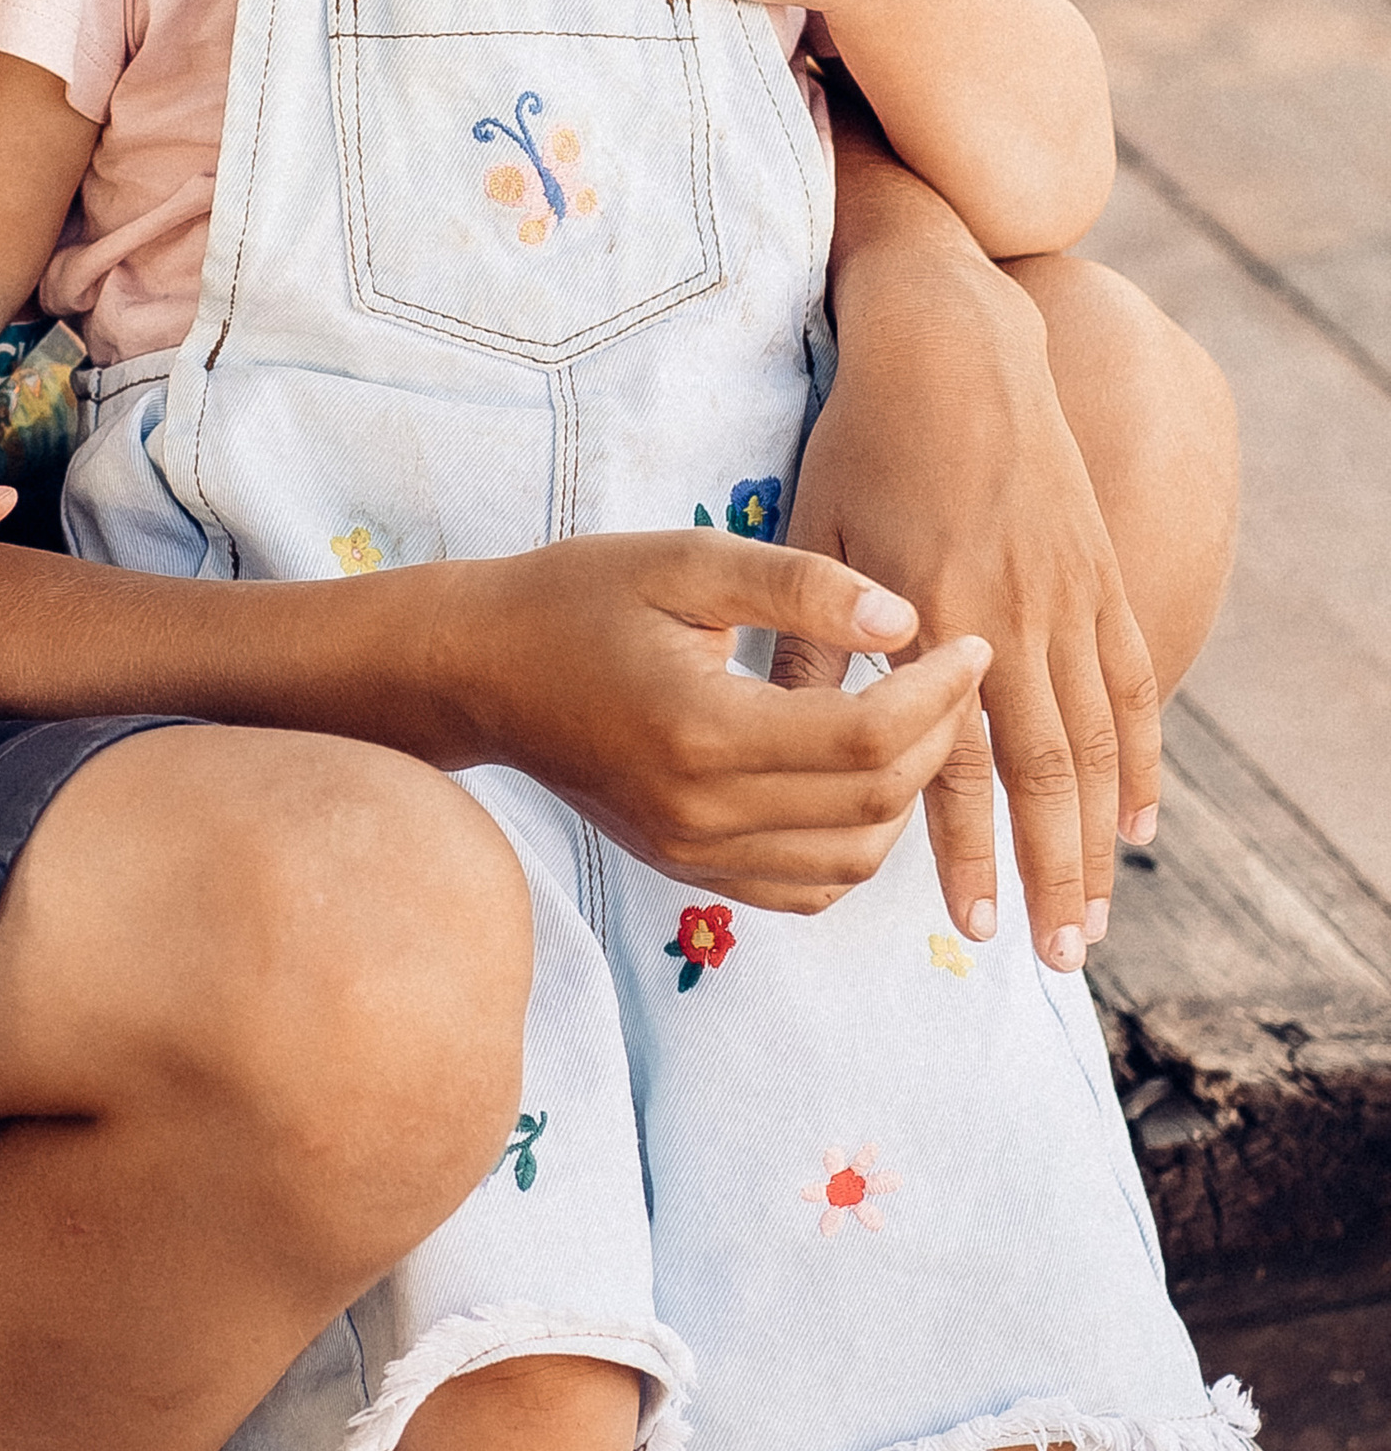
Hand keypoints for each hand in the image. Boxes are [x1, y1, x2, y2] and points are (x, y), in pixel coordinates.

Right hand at [437, 530, 990, 910]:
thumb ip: (799, 584)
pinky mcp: (687, 869)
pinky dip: (856, 845)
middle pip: (871, 804)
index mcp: (701, 730)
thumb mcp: (685, 561)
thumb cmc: (577, 598)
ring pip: (852, 860)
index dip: (939, 694)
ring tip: (912, 720)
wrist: (482, 670)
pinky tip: (856, 778)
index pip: (864, 739)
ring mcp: (692, 853)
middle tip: (952, 672)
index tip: (968, 641)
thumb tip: (906, 618)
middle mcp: (700, 812)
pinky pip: (806, 888)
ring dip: (904, 796)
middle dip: (938, 737)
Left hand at [788, 233, 1158, 971]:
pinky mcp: (1100, 575)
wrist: (954, 346)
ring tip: (1094, 921)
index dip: (965, 850)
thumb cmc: (864, 439)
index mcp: (932, 611)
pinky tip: (1142, 826)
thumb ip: (806, 641)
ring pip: (1099, 743)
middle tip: (1052, 960)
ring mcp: (1069, 596)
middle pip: (1045, 774)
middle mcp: (1014, 614)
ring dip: (1100, 840)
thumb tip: (781, 736)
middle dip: (1050, 875)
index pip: (955, 760)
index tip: (967, 928)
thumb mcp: (814, 529)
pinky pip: (1132, 686)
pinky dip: (1142, 760)